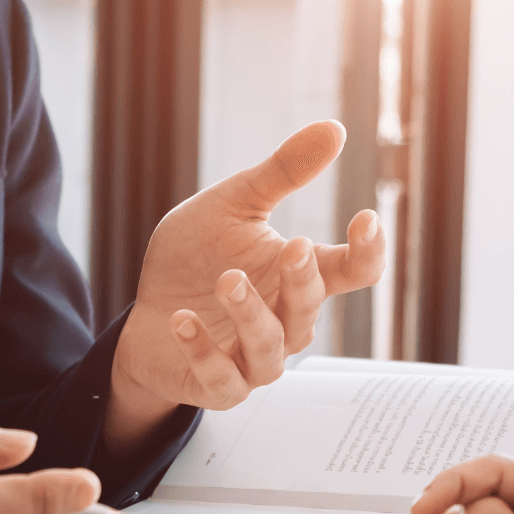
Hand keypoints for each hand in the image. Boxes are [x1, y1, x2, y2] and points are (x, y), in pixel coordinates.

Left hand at [106, 120, 385, 449]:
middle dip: (303, 281)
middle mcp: (285, 322)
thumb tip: (334, 128)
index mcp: (298, 278)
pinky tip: (182, 320)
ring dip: (251, 315)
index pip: (354, 272)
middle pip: (311, 310)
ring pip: (270, 349)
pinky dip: (203, 350)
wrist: (146, 315)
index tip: (365, 218)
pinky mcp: (216, 385)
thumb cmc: (196, 261)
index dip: (368, 251)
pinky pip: (222, 380)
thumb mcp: (233, 207)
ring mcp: (252, 360)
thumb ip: (281, 174)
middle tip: (293, 247)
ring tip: (226, 280)